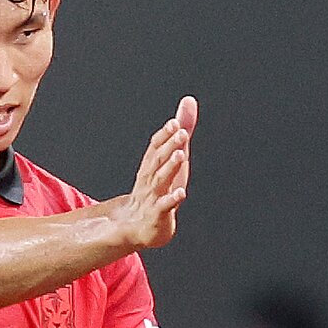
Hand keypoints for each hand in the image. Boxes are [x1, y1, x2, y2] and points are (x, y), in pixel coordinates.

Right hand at [115, 96, 198, 249]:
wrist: (138, 227)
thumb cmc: (158, 190)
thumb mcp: (171, 159)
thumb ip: (181, 132)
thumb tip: (189, 101)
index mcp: (151, 166)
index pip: (155, 148)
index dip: (164, 135)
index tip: (175, 123)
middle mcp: (149, 179)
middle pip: (157, 160)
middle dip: (169, 145)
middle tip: (181, 132)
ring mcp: (152, 197)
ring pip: (160, 180)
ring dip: (170, 167)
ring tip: (181, 155)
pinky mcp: (157, 216)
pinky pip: (163, 207)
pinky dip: (171, 200)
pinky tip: (181, 192)